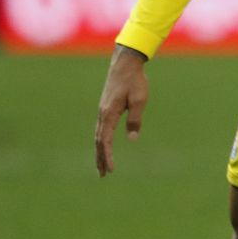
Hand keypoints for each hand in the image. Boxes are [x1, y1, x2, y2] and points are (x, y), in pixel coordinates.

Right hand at [95, 45, 149, 175]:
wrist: (125, 63)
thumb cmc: (135, 81)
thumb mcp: (139, 100)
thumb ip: (135, 119)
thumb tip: (132, 138)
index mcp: (109, 114)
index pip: (106, 140)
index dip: (107, 156)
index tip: (110, 169)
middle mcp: (102, 114)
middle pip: (98, 141)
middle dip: (100, 158)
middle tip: (103, 175)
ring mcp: (102, 111)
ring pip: (98, 136)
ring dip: (100, 152)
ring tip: (101, 166)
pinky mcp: (105, 108)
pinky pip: (101, 129)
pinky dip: (101, 141)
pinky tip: (104, 146)